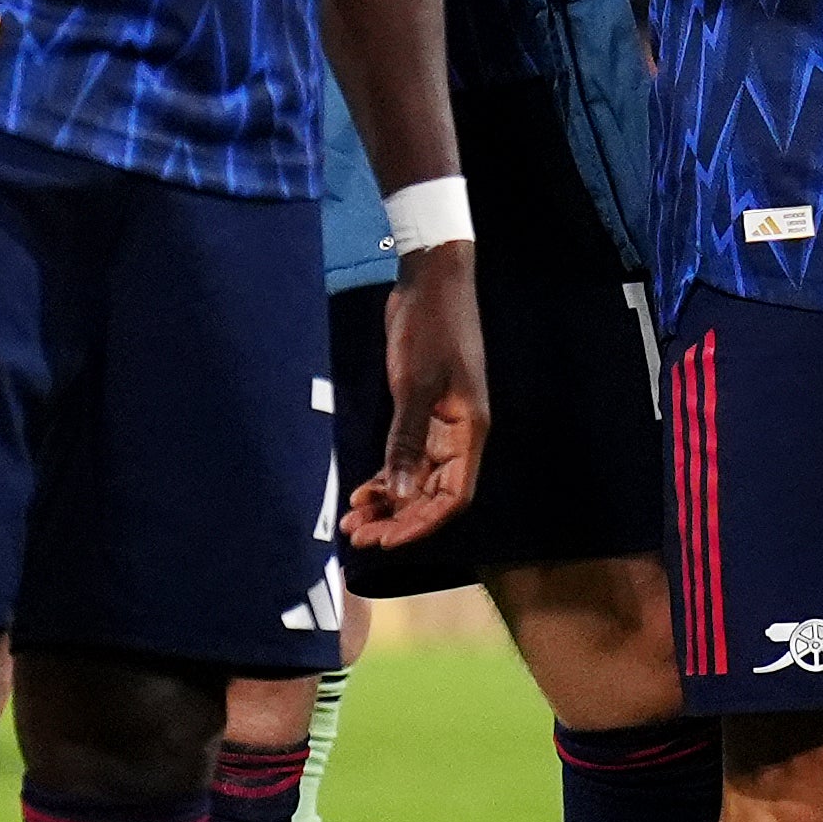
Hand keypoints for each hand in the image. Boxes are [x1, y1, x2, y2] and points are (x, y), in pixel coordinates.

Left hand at [344, 246, 487, 545]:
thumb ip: (406, 441)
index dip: (421, 523)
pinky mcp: (421, 412)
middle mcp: (458, 435)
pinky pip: (406, 458)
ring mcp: (440, 425)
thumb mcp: (415, 385)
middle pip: (432, 495)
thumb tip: (400, 495)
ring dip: (388, 503)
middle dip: (398, 519)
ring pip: (416, 480)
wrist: (431, 281)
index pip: (452, 497)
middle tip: (359, 536)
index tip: (387, 540)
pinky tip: (362, 492)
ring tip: (353, 520)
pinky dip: (386, 477)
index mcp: (468, 431)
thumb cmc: (432, 327)